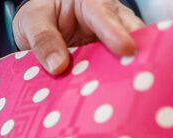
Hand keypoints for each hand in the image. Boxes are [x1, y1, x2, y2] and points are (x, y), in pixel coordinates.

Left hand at [13, 0, 145, 74]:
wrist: (36, 26)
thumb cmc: (37, 16)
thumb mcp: (31, 22)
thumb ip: (43, 40)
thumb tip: (59, 67)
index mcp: (88, 2)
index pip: (104, 15)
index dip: (115, 32)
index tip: (124, 49)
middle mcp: (106, 16)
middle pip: (128, 30)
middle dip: (137, 49)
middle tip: (141, 70)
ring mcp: (110, 38)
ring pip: (128, 50)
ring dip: (129, 68)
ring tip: (134, 85)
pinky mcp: (107, 56)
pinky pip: (115, 67)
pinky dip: (117, 79)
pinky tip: (118, 94)